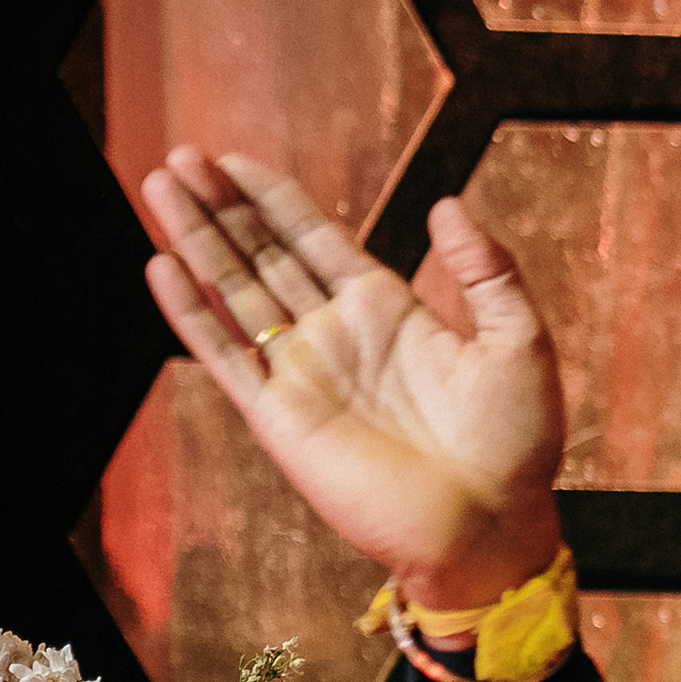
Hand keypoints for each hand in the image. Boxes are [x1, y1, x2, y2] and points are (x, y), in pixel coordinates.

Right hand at [140, 147, 564, 611]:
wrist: (492, 526)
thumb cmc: (516, 444)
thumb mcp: (519, 341)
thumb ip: (488, 271)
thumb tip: (448, 205)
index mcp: (389, 312)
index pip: (318, 239)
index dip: (276, 199)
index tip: (236, 159)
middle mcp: (338, 337)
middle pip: (265, 255)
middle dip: (223, 206)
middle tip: (183, 155)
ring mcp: (304, 375)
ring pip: (236, 292)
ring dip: (196, 240)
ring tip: (161, 184)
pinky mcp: (281, 418)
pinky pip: (225, 356)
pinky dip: (192, 314)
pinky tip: (163, 267)